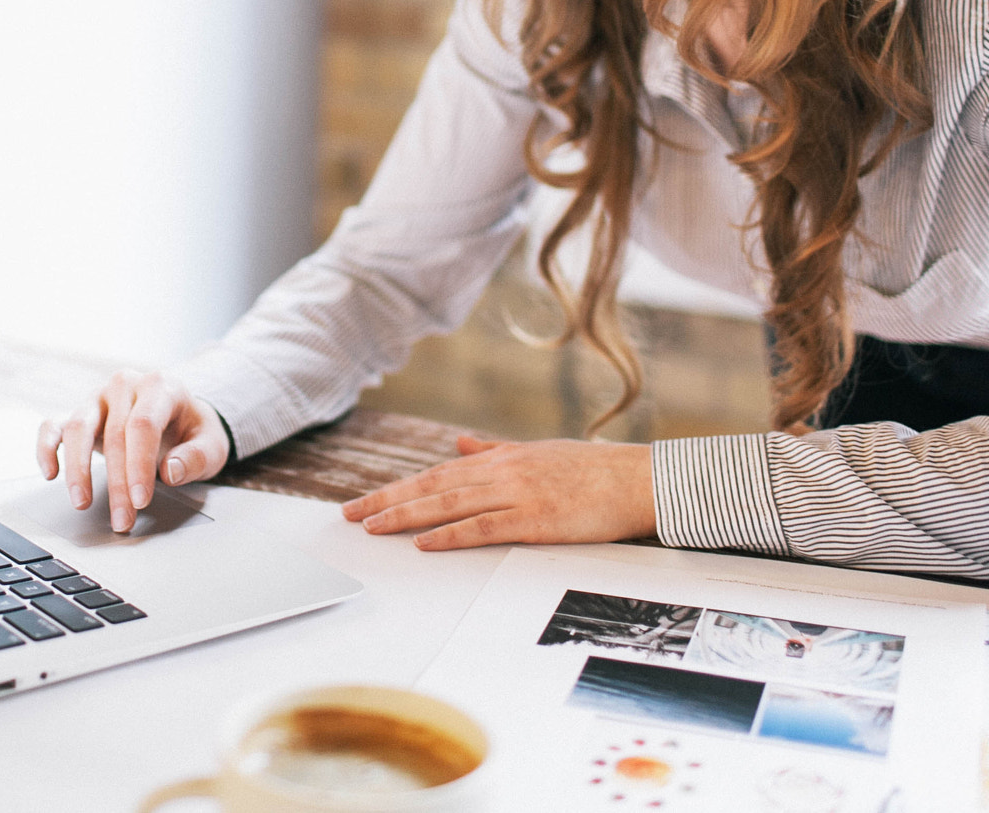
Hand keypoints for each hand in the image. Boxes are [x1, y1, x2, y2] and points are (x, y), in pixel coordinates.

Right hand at [36, 370, 229, 532]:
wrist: (179, 414)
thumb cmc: (192, 430)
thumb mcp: (211, 444)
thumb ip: (196, 457)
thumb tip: (170, 471)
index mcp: (161, 386)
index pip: (143, 425)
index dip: (139, 466)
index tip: (140, 501)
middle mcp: (125, 385)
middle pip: (114, 434)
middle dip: (116, 483)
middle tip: (122, 520)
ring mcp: (98, 397)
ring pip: (77, 428)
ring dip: (78, 470)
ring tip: (82, 502)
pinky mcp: (79, 411)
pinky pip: (53, 424)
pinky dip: (46, 447)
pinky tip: (50, 473)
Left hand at [340, 435, 656, 549]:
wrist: (638, 479)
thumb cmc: (593, 470)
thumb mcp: (537, 451)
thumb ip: (494, 451)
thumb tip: (460, 445)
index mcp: (501, 460)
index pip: (436, 475)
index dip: (397, 488)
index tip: (364, 502)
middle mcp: (502, 473)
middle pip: (432, 487)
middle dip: (387, 501)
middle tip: (350, 515)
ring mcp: (518, 495)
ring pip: (449, 505)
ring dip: (407, 515)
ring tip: (373, 526)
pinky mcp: (536, 519)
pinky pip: (485, 527)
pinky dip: (451, 534)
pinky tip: (425, 542)